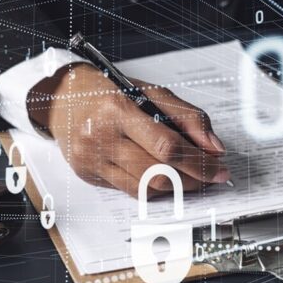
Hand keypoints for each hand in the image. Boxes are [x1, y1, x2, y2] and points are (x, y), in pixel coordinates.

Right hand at [28, 63, 229, 197]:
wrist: (62, 99)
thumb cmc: (110, 93)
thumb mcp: (151, 92)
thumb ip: (187, 117)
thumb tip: (215, 147)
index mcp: (118, 108)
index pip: (167, 146)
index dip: (199, 162)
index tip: (220, 168)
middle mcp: (101, 137)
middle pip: (158, 172)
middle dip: (192, 179)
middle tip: (211, 176)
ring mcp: (91, 160)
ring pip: (145, 188)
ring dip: (176, 187)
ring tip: (191, 177)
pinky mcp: (88, 175)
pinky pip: (130, 191)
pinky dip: (153, 187)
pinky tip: (164, 177)